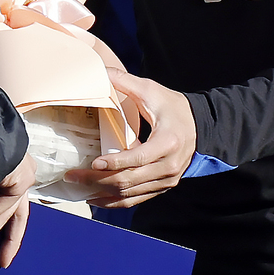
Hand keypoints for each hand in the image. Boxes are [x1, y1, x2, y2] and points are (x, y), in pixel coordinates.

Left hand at [67, 72, 196, 206]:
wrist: (200, 127)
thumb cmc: (175, 108)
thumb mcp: (153, 91)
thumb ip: (126, 83)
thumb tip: (101, 73)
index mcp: (168, 143)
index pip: (138, 158)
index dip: (115, 163)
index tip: (94, 163)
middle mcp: (169, 166)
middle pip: (129, 180)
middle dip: (97, 180)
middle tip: (73, 176)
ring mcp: (166, 180)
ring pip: (129, 194)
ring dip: (101, 193)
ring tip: (78, 187)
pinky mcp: (161, 187)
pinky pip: (135, 200)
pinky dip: (114, 202)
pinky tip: (95, 198)